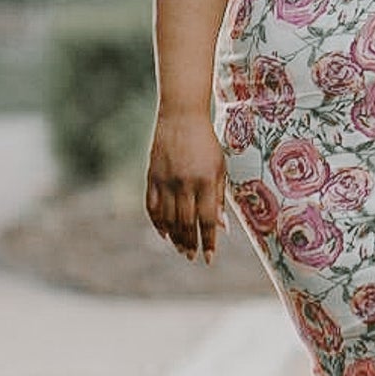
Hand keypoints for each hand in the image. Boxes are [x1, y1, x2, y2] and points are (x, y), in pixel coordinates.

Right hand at [145, 109, 228, 264]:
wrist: (182, 117)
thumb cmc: (207, 143)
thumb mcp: (220, 167)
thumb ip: (219, 197)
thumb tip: (222, 227)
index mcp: (206, 180)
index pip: (207, 219)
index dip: (208, 241)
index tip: (209, 258)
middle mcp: (185, 183)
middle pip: (186, 222)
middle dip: (190, 243)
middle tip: (193, 256)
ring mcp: (166, 181)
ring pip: (168, 218)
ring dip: (175, 238)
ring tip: (181, 249)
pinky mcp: (152, 177)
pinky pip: (152, 207)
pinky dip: (157, 223)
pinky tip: (164, 234)